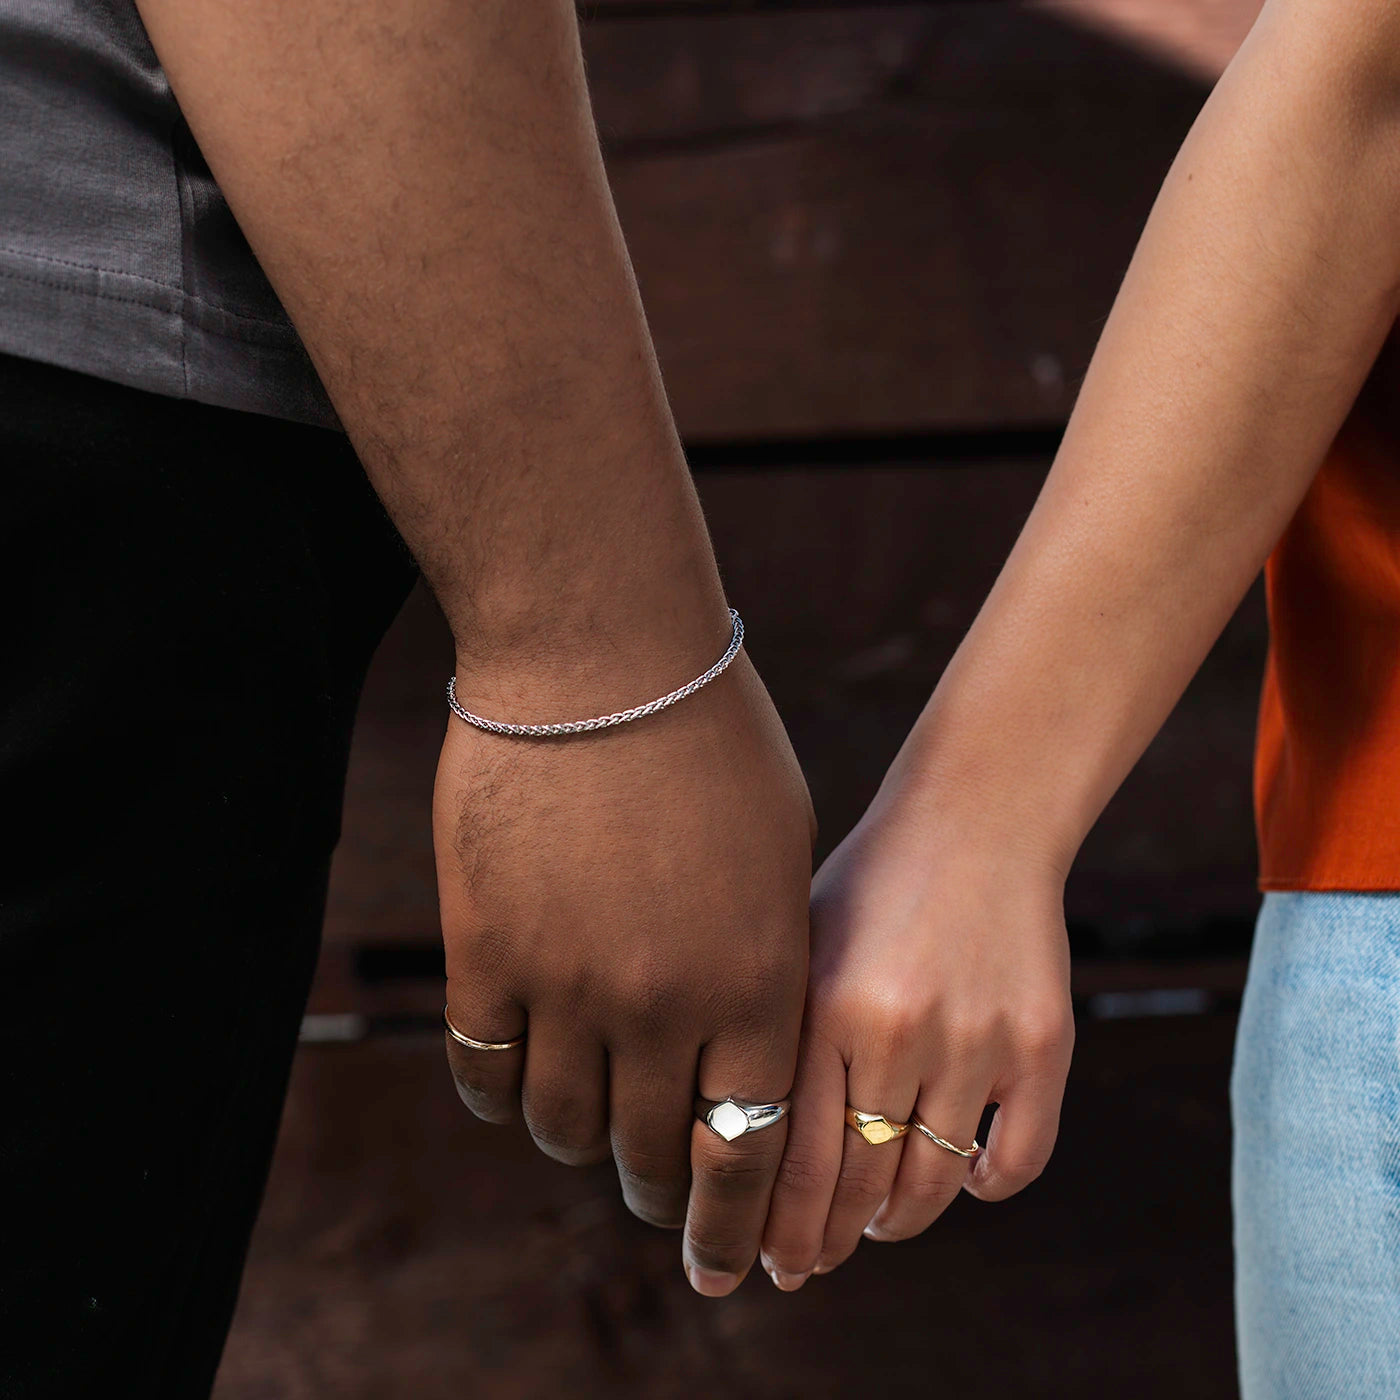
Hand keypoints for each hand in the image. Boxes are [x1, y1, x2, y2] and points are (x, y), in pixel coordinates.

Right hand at [435, 641, 814, 1296]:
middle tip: (660, 1198)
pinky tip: (517, 1078)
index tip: (726, 1263)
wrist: (600, 657)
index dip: (736, 1220)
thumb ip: (766, 962)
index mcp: (758, 979)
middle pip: (653, 1151)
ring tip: (590, 1126)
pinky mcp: (485, 951)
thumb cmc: (713, 741)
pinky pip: (484, 1069)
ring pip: (560, 1123)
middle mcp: (664, 1003)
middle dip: (661, 1193)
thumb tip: (741, 1047)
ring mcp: (566, 983)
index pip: (751, 1146)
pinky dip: (501, 1091)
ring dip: (579, 1137)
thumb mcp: (779, 855)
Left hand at [760, 771, 1073, 1287]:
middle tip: (812, 1262)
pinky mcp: (1044, 1043)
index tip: (772, 1263)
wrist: (976, 819)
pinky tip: (963, 1179)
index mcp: (825, 1007)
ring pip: (934, 1183)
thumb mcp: (803, 948)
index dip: (781, 1229)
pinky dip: (988, 1185)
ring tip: (880, 1224)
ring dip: (901, 1220)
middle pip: (860, 1185)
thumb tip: (745, 1154)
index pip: (795, 1161)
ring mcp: (978, 1039)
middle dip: (828, 1242)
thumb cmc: (872, 886)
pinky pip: (1018, 1159)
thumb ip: (784, 1042)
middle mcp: (899, 1031)